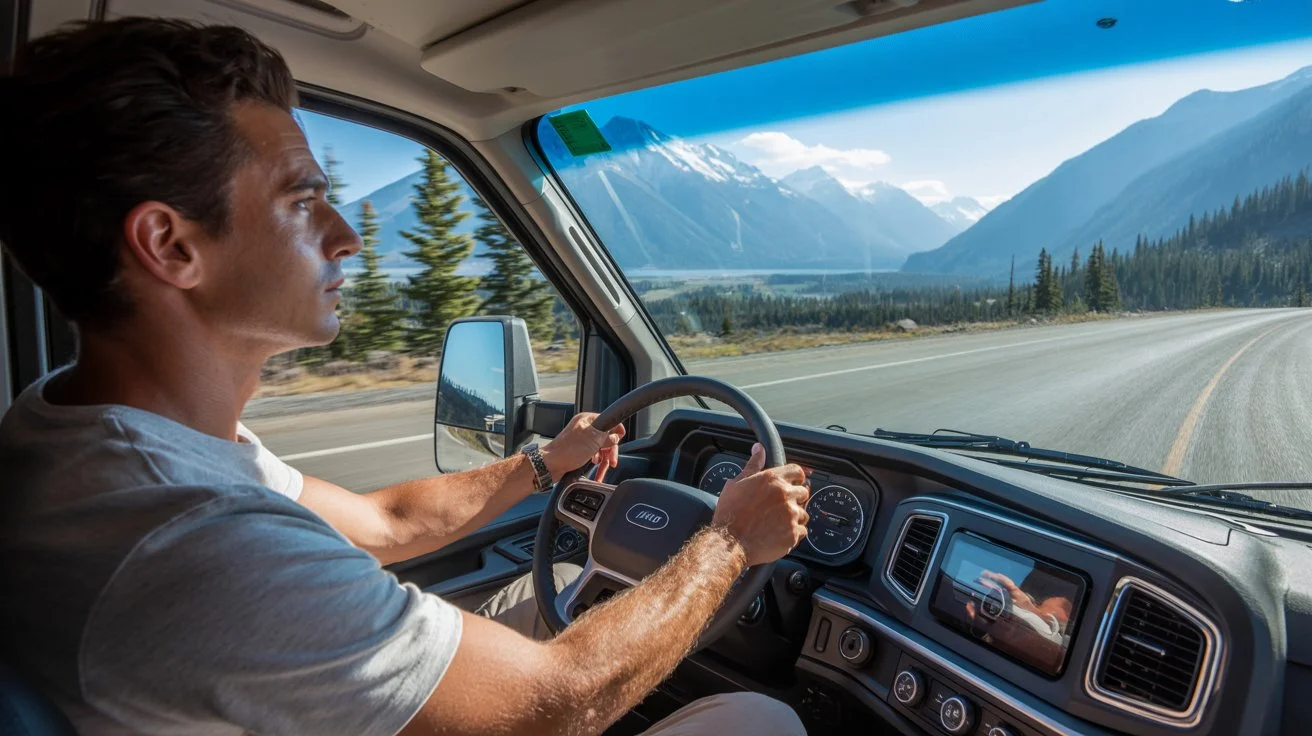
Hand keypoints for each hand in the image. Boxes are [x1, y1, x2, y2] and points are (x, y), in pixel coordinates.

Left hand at [541, 412, 624, 482]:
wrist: (550, 464)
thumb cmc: (567, 451)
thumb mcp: (593, 440)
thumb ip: (607, 436)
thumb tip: (615, 436)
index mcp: (587, 420)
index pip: (608, 422)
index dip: (616, 432)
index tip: (620, 441)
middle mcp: (584, 428)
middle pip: (605, 437)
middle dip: (610, 451)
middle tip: (612, 461)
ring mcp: (581, 440)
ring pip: (599, 448)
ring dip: (603, 459)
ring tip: (603, 470)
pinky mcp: (578, 450)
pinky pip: (592, 454)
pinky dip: (596, 462)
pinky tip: (596, 469)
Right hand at [711, 443, 810, 565]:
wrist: (729, 543)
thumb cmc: (729, 514)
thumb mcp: (736, 483)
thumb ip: (753, 465)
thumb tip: (759, 449)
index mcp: (771, 479)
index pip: (797, 471)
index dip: (795, 478)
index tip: (791, 484)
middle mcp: (784, 494)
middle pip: (804, 492)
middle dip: (795, 498)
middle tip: (779, 507)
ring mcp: (791, 514)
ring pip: (803, 513)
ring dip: (794, 517)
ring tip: (776, 523)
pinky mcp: (793, 533)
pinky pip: (802, 531)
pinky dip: (793, 533)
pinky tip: (779, 534)